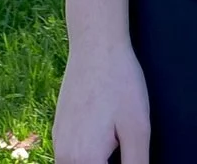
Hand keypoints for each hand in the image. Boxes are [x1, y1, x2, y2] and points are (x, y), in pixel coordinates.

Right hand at [54, 37, 150, 163]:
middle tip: (122, 147)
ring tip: (115, 145)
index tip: (126, 154)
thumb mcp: (137, 130)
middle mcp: (64, 156)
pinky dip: (86, 159)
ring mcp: (59, 142)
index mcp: (84, 160)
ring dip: (96, 162)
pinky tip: (105, 144)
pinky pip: (70, 158)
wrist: (95, 44)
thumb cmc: (120, 83)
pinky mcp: (59, 130)